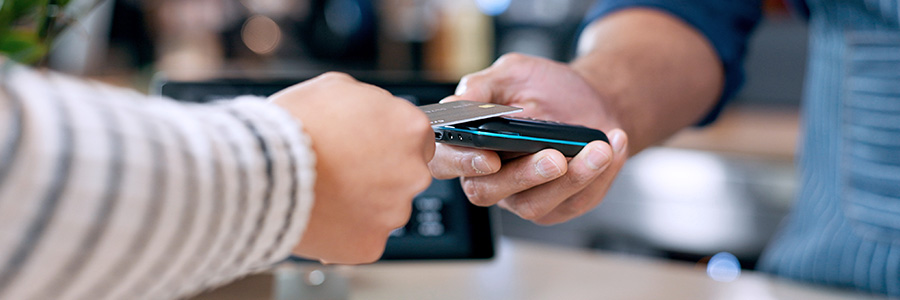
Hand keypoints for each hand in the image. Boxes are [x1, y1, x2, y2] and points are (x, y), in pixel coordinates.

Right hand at [271, 72, 434, 263]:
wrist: (263, 168)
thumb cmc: (295, 125)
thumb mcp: (338, 87)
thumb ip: (369, 102)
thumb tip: (373, 111)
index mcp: (411, 129)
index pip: (418, 138)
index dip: (389, 141)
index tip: (369, 146)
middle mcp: (413, 173)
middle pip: (405, 176)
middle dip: (379, 174)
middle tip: (343, 168)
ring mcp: (394, 212)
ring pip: (385, 209)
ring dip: (364, 203)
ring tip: (327, 190)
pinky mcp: (371, 244)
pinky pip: (364, 237)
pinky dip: (347, 231)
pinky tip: (324, 213)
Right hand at [429, 53, 627, 224]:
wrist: (591, 100)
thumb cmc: (546, 89)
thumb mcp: (513, 73)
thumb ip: (482, 86)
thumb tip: (458, 103)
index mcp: (469, 146)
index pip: (446, 164)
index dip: (462, 164)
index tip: (489, 157)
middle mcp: (491, 177)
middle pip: (488, 192)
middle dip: (523, 176)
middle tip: (554, 156)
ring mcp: (524, 196)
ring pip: (535, 205)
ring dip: (571, 179)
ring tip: (598, 149)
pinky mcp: (560, 205)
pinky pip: (576, 201)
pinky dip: (599, 175)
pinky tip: (612, 146)